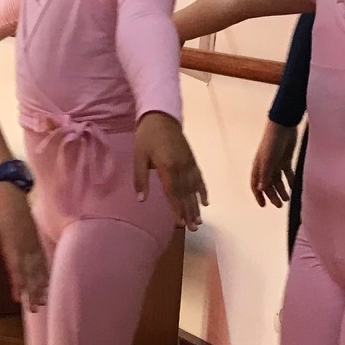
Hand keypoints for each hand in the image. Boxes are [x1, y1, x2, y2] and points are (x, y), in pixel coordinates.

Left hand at [0, 182, 48, 309]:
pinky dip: (45, 274)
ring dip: (41, 286)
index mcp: (14, 246)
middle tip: (34, 309)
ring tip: (43, 301)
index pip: (17, 270)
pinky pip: (43, 262)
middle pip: (31, 274)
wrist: (12, 195)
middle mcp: (26, 248)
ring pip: (39, 270)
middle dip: (33, 292)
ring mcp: (33, 245)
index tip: (19, 300)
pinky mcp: (37, 243)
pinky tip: (46, 284)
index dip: (18, 285)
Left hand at [133, 111, 206, 229]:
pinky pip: (199, 178)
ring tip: (199, 221)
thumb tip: (141, 199)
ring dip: (197, 206)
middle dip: (189, 212)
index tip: (180, 223)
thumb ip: (140, 178)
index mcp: (167, 166)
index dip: (176, 209)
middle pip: (186, 194)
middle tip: (193, 228)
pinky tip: (206, 202)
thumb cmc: (146, 137)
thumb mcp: (138, 156)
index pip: (172, 192)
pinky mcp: (192, 159)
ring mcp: (189, 163)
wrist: (161, 116)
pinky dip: (203, 190)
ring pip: (194, 188)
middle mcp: (181, 167)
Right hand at [250, 121, 297, 207]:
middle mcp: (266, 167)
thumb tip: (261, 189)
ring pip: (278, 180)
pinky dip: (290, 180)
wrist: (283, 126)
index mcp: (258, 167)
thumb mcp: (268, 159)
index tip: (263, 205)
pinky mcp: (286, 159)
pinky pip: (287, 173)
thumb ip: (265, 174)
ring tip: (287, 199)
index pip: (256, 184)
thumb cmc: (272, 141)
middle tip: (279, 204)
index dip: (259, 195)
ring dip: (281, 190)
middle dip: (272, 196)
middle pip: (268, 185)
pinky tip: (294, 187)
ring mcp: (276, 163)